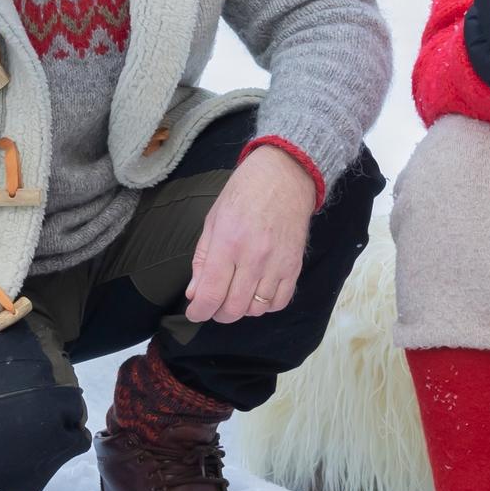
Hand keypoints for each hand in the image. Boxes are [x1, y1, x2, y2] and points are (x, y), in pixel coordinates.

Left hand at [185, 147, 316, 324]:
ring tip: (235, 295)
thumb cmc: (244, 194)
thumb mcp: (213, 221)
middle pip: (233, 308)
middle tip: (213, 305)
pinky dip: (265, 306)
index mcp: (228, 243)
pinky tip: (257, 293)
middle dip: (218, 313)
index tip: (194, 312)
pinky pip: (279, 302)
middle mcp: (254, 257)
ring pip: (256, 310)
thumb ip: (202, 260)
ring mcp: (277, 264)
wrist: (284, 177)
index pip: (210, 294)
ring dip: (241, 310)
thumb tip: (195, 293)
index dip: (198, 311)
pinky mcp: (294, 266)